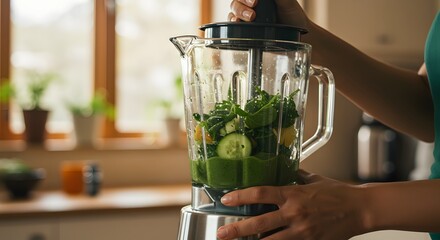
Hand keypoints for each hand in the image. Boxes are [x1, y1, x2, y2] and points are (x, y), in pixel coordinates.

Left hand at [216, 170, 367, 239]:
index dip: (241, 196)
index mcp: (293, 194)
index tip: (226, 199)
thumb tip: (283, 169)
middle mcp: (294, 213)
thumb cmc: (338, 192)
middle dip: (237, 229)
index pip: (261, 193)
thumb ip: (295, 175)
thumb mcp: (313, 179)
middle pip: (259, 223)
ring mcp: (302, 231)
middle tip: (222, 233)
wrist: (361, 209)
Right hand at [228, 0, 309, 28]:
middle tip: (253, 13)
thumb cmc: (293, 15)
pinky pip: (233, 21)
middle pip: (238, 0)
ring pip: (234, 9)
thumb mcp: (288, 2)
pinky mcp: (245, 26)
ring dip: (238, 13)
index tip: (255, 1)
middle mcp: (252, 2)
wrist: (296, 35)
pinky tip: (237, 23)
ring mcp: (247, 13)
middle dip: (242, 5)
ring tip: (250, 18)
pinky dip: (233, 21)